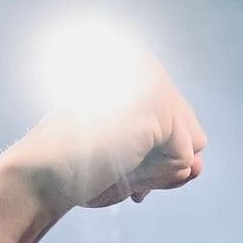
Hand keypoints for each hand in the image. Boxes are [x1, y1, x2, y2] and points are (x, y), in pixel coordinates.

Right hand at [6, 54, 206, 213]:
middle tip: (118, 163)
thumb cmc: (81, 168)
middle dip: (161, 165)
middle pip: (195, 138)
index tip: (121, 160)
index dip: (156, 158)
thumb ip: (173, 157)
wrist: (43, 174)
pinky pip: (185, 160)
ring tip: (116, 160)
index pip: (183, 130)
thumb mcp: (136, 161)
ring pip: (193, 151)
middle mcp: (147, 67)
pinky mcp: (158, 104)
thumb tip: (200, 166)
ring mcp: (153, 81)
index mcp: (138, 71)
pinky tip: (121, 162)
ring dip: (157, 172)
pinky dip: (155, 175)